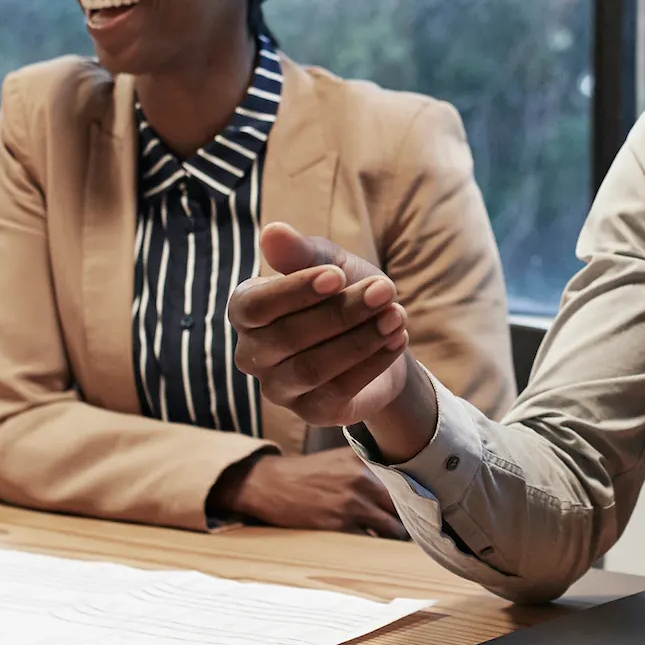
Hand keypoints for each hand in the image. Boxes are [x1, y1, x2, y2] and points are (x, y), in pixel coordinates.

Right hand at [212, 448, 406, 538]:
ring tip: (395, 540)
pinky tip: (375, 547)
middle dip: (410, 520)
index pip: (406, 481)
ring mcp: (352, 503)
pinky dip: (375, 546)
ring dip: (395, 537)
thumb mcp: (339, 458)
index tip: (428, 507)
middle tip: (415, 529)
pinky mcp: (339, 524)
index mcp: (364, 460)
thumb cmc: (305, 473)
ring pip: (392, 528)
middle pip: (404, 506)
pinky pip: (369, 541)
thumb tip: (401, 482)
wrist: (268, 483)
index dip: (418, 497)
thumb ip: (368, 465)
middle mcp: (362, 479)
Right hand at [227, 224, 433, 455]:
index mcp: (246, 311)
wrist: (377, 335)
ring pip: (313, 367)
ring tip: (397, 315)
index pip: (253, 306)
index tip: (338, 274)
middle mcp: (253, 354)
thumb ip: (302, 252)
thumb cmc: (342, 292)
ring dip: (360, 339)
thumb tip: (272, 232)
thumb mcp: (329, 264)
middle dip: (341, 312)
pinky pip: (338, 392)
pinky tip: (397, 339)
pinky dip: (372, 363)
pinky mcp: (312, 412)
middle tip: (385, 290)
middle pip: (288, 337)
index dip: (294, 291)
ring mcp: (279, 388)